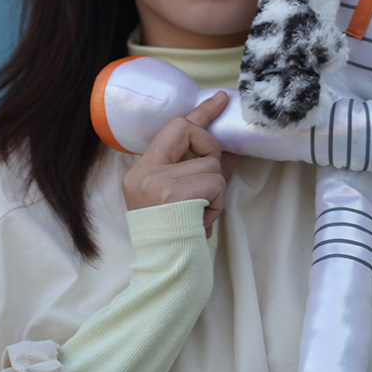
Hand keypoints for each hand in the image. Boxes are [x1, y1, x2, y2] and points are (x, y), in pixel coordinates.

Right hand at [122, 91, 235, 237]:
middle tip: (208, 183)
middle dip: (210, 150)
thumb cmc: (180, 236)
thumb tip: (229, 146)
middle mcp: (144, 173)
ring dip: (216, 190)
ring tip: (201, 213)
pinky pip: (214, 182)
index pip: (173, 129)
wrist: (167, 273)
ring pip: (209, 163)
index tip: (221, 99)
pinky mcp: (172, 194)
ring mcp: (156, 182)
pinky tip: (202, 221)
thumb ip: (203, 169)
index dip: (200, 113)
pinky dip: (217, 202)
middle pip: (189, 132)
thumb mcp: (188, 197)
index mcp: (142, 172)